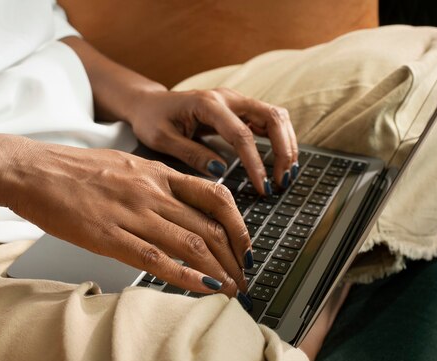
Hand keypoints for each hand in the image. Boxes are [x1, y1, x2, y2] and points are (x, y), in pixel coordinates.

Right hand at [1, 139, 251, 295]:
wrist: (31, 170)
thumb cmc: (74, 170)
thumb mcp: (124, 164)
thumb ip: (155, 184)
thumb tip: (182, 207)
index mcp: (156, 173)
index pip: (216, 196)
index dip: (238, 225)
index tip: (245, 245)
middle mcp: (151, 191)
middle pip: (210, 225)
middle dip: (235, 256)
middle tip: (245, 276)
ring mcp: (131, 213)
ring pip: (190, 243)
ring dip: (218, 270)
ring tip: (231, 289)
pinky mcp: (108, 236)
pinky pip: (156, 259)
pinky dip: (186, 276)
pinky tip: (203, 289)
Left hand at [128, 88, 299, 193]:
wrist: (149, 104)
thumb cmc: (152, 120)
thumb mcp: (163, 140)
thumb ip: (192, 154)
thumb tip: (221, 170)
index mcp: (207, 103)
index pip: (241, 134)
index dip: (255, 162)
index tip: (262, 187)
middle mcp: (228, 97)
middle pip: (271, 117)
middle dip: (283, 150)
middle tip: (282, 181)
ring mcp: (237, 101)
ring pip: (276, 116)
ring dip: (287, 144)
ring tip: (286, 174)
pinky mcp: (240, 109)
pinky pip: (270, 120)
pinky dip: (281, 140)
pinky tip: (281, 161)